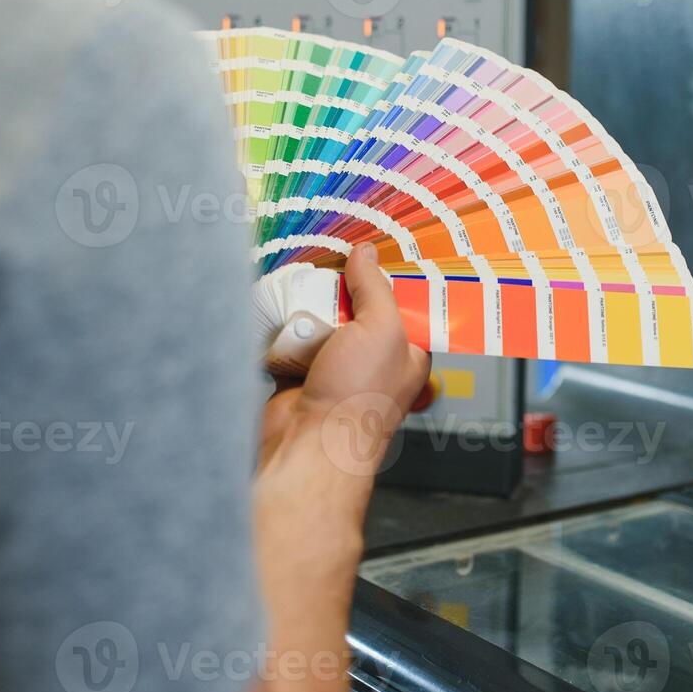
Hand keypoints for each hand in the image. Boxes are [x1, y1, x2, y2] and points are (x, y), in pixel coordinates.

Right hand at [259, 244, 430, 469]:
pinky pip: (293, 337)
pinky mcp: (301, 372)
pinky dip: (287, 327)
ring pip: (323, 319)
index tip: (376, 249)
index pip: (405, 304)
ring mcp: (336, 366)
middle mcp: (374, 359)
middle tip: (332, 260)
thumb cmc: (360, 398)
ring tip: (305, 285)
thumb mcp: (382, 328)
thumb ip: (374, 286)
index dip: (392, 278)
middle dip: (344, 288)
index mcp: (408, 352)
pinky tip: (285, 313)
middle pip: (358, 306)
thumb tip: (366, 253)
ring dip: (312, 307)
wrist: (309, 442)